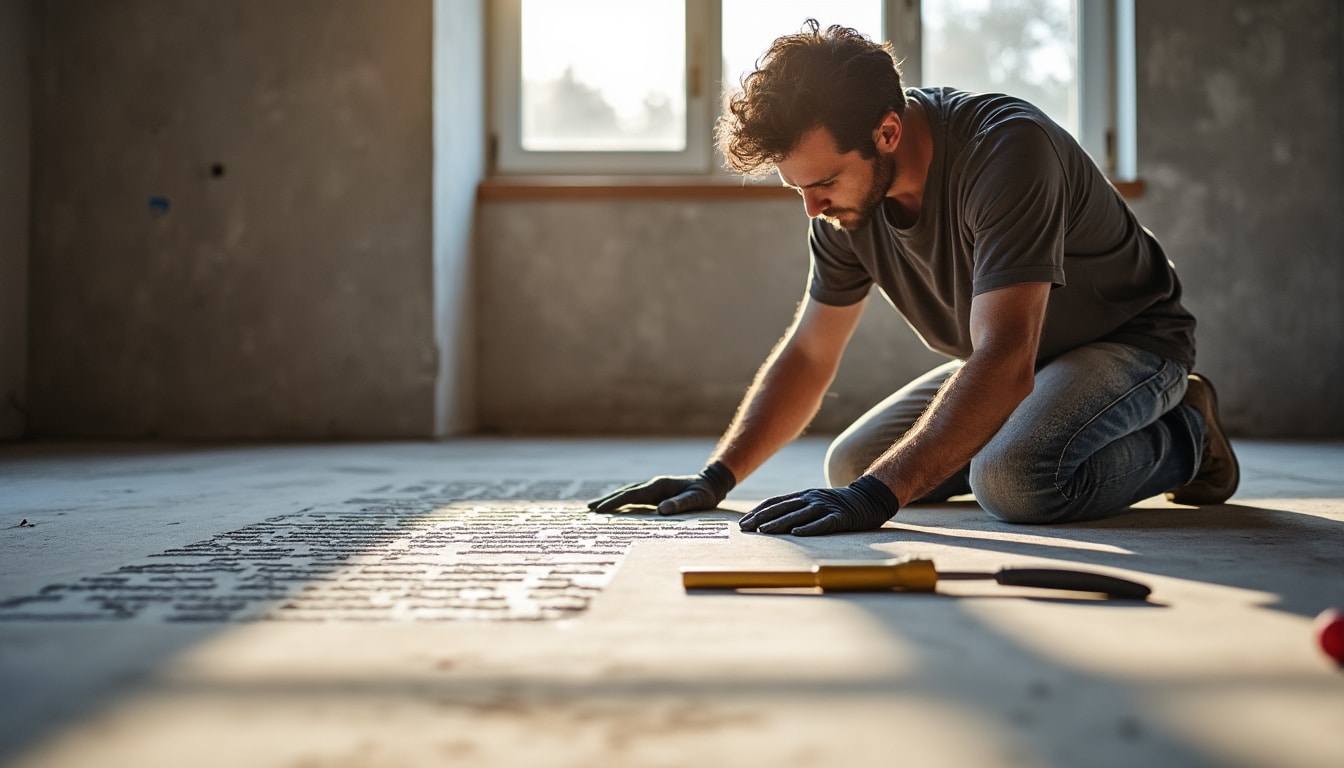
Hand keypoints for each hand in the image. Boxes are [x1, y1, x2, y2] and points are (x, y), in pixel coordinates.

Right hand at [588, 461, 735, 515]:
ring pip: (628, 495)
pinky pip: (635, 499)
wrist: (711, 484)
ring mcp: (653, 489)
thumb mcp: (696, 500)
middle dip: (607, 501)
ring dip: (612, 501)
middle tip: (589, 509)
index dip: (615, 502)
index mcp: (658, 486)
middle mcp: (653, 486)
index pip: (632, 495)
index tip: (601, 509)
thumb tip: (661, 511)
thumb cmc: (704, 494)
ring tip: (596, 508)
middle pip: (625, 493)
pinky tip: (616, 509)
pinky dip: (623, 503)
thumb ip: (680, 504)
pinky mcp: (656, 494)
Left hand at [738, 475, 899, 535]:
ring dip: (779, 523)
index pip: (775, 502)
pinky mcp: (840, 517)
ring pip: (798, 515)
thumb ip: (797, 508)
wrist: (869, 498)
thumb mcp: (815, 502)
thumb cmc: (838, 504)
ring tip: (764, 531)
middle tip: (745, 528)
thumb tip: (773, 520)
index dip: (758, 511)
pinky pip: (822, 523)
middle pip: (782, 508)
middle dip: (761, 518)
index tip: (742, 522)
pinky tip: (796, 533)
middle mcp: (811, 498)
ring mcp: (825, 507)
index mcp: (803, 496)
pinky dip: (809, 528)